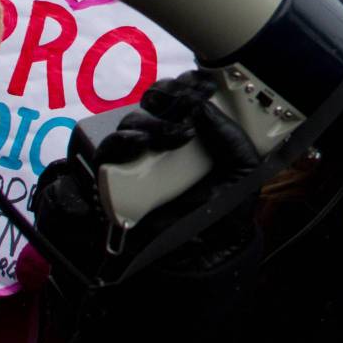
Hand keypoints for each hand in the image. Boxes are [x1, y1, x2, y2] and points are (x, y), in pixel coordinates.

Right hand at [33, 70, 260, 281]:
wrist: (205, 257)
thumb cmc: (225, 213)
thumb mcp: (243, 171)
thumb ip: (231, 137)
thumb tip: (204, 106)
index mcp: (189, 135)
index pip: (176, 96)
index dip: (182, 85)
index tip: (197, 87)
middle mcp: (159, 144)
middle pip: (148, 107)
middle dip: (164, 100)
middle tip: (184, 114)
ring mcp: (134, 164)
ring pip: (124, 128)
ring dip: (143, 124)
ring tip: (167, 137)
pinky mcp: (113, 185)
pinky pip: (99, 159)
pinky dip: (116, 144)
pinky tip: (138, 147)